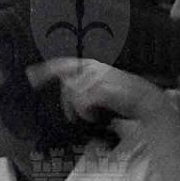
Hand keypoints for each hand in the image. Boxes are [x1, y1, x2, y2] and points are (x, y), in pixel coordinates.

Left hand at [28, 57, 159, 124]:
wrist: (148, 102)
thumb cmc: (127, 98)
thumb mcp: (104, 89)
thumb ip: (86, 87)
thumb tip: (68, 91)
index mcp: (94, 65)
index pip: (64, 63)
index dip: (46, 69)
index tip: (30, 75)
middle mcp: (94, 67)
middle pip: (66, 80)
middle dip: (63, 96)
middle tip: (63, 108)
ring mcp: (98, 77)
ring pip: (73, 93)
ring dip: (78, 109)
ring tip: (90, 117)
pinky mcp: (102, 88)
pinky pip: (82, 101)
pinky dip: (86, 112)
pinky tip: (93, 117)